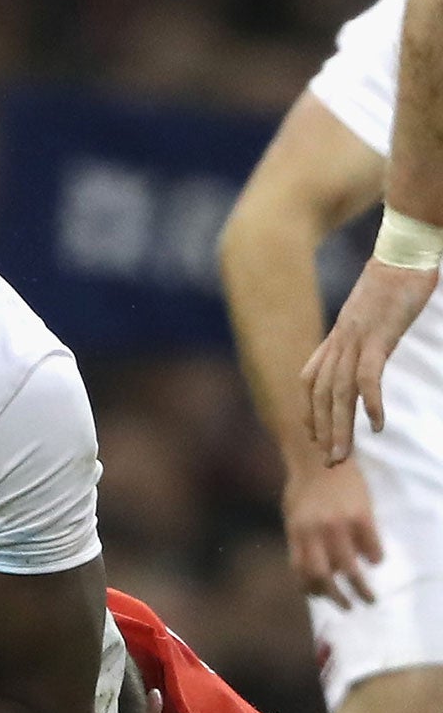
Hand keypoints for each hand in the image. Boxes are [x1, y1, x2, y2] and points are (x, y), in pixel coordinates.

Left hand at [282, 458, 381, 608]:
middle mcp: (315, 532)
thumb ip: (300, 539)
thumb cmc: (304, 486)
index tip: (319, 597)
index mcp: (296, 532)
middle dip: (336, 597)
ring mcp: (338, 524)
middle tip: (348, 607)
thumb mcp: (292, 514)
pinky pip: (370, 545)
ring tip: (369, 598)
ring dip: (360, 587)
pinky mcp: (361, 515)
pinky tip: (376, 561)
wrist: (321, 456)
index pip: (301, 570)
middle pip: (324, 575)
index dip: (310, 588)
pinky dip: (374, 557)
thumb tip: (308, 569)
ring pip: (349, 567)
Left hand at [303, 257, 435, 463]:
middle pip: (322, 395)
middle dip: (323, 431)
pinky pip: (368, 376)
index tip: (314, 438)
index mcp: (337, 337)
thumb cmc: (395, 278)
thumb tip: (370, 343)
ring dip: (339, 428)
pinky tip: (375, 425)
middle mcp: (339, 341)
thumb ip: (365, 332)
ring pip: (339, 392)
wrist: (403, 249)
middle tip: (329, 464)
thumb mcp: (372, 312)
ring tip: (343, 457)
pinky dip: (369, 402)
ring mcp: (356, 338)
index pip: (310, 381)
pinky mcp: (378, 335)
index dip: (309, 411)